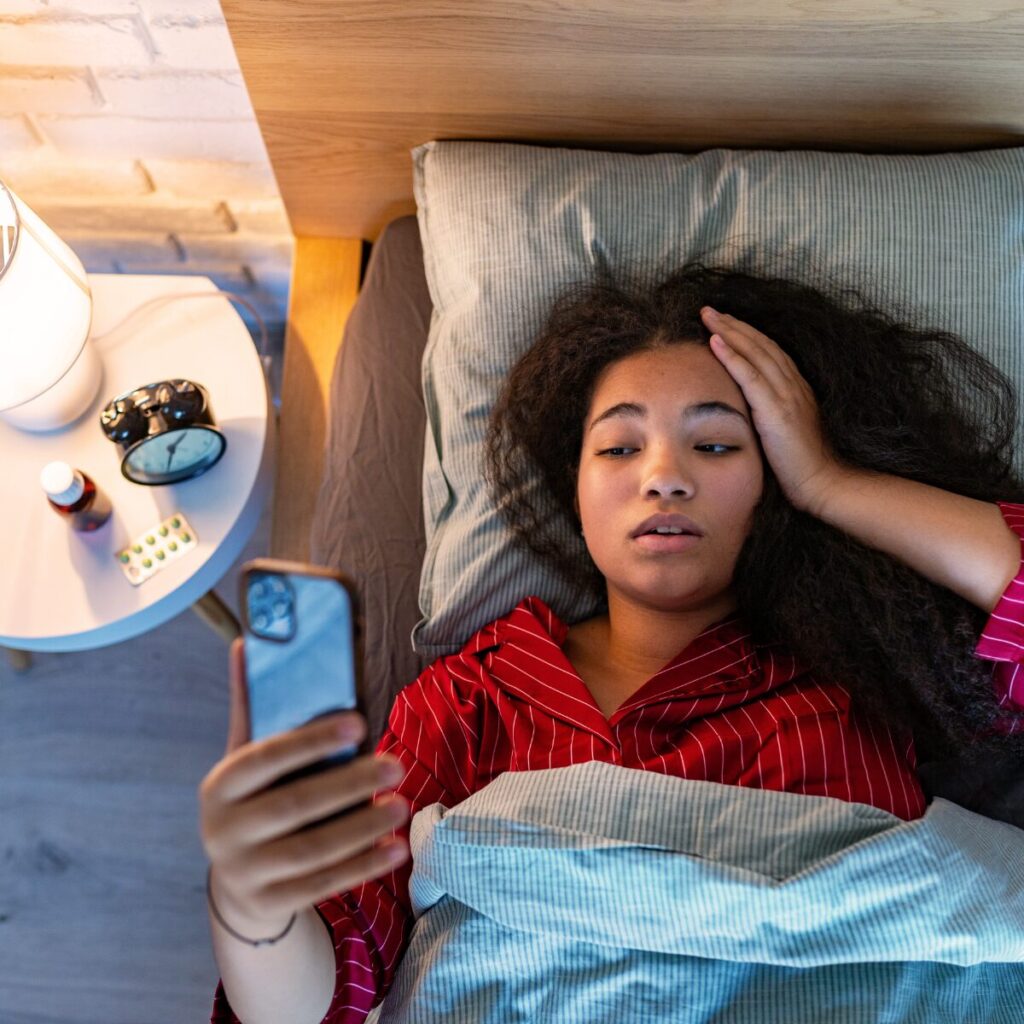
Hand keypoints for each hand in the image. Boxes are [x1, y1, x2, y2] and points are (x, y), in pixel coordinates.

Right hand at [198, 639, 410, 931]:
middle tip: (397, 764)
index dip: (312, 738)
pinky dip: (362, 865)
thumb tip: (246, 641)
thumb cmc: (254, 800)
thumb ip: (254, 707)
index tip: (359, 721)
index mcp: (219, 785)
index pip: (264, 757)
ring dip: (363, 826)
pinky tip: (396, 848)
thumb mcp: (247, 758)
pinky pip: (322, 885)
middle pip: (294, 806)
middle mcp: (222, 831)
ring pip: (311, 850)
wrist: (237, 882)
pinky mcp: (270, 904)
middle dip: (350, 784)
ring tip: (402, 804)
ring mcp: (244, 873)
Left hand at [700, 306, 849, 514]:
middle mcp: (793, 386)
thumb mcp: (782, 434)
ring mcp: (787, 396)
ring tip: (708, 316)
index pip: (769, 353)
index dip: (746, 335)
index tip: (724, 323)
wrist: (822, 484)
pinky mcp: (777, 410)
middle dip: (734, 325)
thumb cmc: (800, 468)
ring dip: (730, 331)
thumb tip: (744, 415)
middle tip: (710, 310)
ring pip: (755, 353)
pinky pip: (751, 376)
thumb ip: (767, 417)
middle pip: (761, 345)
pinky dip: (732, 356)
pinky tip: (715, 342)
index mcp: (796, 390)